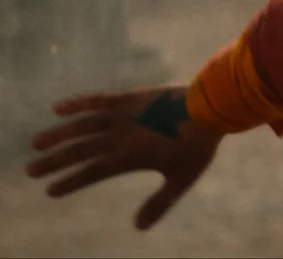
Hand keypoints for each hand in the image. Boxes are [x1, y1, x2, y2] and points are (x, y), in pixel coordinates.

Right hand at [25, 85, 222, 229]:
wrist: (209, 108)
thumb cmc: (197, 146)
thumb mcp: (180, 179)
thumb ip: (159, 203)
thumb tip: (139, 227)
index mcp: (128, 158)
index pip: (91, 173)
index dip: (70, 182)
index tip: (51, 190)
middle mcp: (119, 137)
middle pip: (79, 151)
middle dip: (54, 162)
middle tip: (30, 170)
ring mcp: (122, 115)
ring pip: (81, 126)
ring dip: (58, 135)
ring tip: (36, 143)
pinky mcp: (130, 98)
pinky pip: (98, 100)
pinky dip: (78, 103)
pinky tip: (58, 108)